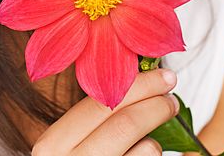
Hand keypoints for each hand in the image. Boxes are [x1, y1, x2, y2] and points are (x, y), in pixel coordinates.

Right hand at [31, 67, 178, 154]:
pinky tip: (148, 154)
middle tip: (172, 98)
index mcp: (52, 145)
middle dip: (156, 103)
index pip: (101, 103)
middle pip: (124, 122)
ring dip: (159, 136)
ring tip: (157, 134)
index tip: (164, 76)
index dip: (138, 85)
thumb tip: (140, 75)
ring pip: (145, 149)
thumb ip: (96, 117)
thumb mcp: (73, 143)